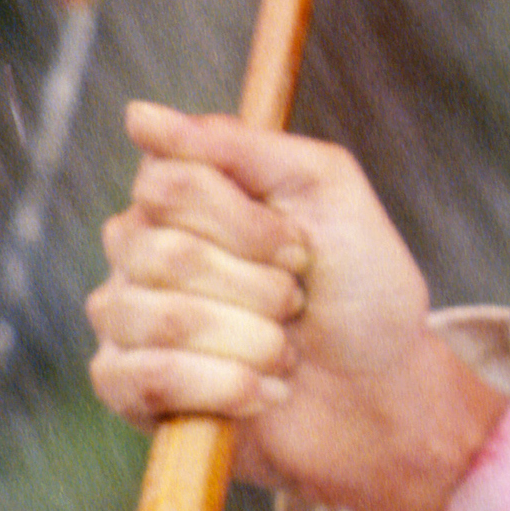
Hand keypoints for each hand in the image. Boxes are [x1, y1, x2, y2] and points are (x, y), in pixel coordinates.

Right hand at [85, 101, 503, 510]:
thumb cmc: (359, 287)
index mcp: (181, 195)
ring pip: (159, 319)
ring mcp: (127, 318)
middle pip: (164, 254)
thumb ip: (242, 147)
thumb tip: (140, 117)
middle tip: (296, 303)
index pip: (166, 184)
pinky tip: (264, 393)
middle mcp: (140, 249)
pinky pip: (148, 377)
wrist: (382, 392)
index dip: (247, 224)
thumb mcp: (326, 191)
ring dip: (252, 341)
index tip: (299, 247)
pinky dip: (227, 388)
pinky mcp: (128, 389)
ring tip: (285, 354)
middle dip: (259, 288)